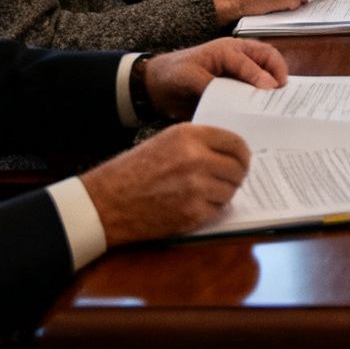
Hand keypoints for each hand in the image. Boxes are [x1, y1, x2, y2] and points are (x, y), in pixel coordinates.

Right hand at [81, 123, 253, 244]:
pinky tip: (193, 204)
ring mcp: (196, 188)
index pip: (235, 142)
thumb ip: (198, 143)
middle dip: (236, 175)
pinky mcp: (193, 213)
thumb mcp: (165, 141)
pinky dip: (211, 209)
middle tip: (228, 179)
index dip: (241, 154)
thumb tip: (230, 152)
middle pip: (238, 168)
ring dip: (223, 193)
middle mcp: (196, 159)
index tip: (241, 160)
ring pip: (231, 190)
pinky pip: (218, 209)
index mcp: (189, 136)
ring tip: (203, 192)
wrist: (108, 202)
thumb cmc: (133, 171)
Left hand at [139, 35, 289, 118]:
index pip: (251, 60)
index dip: (262, 75)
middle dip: (279, 74)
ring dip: (275, 87)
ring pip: (267, 72)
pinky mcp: (238, 88)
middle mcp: (239, 57)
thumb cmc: (173, 75)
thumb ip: (212, 85)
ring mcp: (240, 72)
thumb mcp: (189, 78)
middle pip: (269, 58)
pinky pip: (256, 91)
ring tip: (280, 105)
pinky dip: (264, 99)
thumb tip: (234, 96)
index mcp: (227, 49)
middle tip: (282, 95)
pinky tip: (266, 113)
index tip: (270, 90)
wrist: (158, 87)